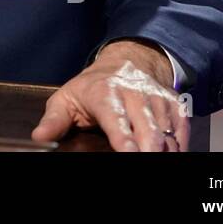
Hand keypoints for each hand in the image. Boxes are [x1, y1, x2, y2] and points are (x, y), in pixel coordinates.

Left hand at [31, 39, 189, 151]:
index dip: (124, 137)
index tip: (129, 153)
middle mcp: (134, 93)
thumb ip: (55, 120)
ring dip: (165, 150)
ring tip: (159, 159)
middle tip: (145, 162)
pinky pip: (182, 128)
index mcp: (104, 92)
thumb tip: (40, 137)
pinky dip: (179, 144)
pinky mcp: (174, 104)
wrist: (126, 61)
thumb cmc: (93, 87)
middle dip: (149, 150)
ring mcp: (156, 98)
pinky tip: (172, 153)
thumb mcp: (67, 98)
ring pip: (167, 130)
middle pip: (148, 128)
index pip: (115, 117)